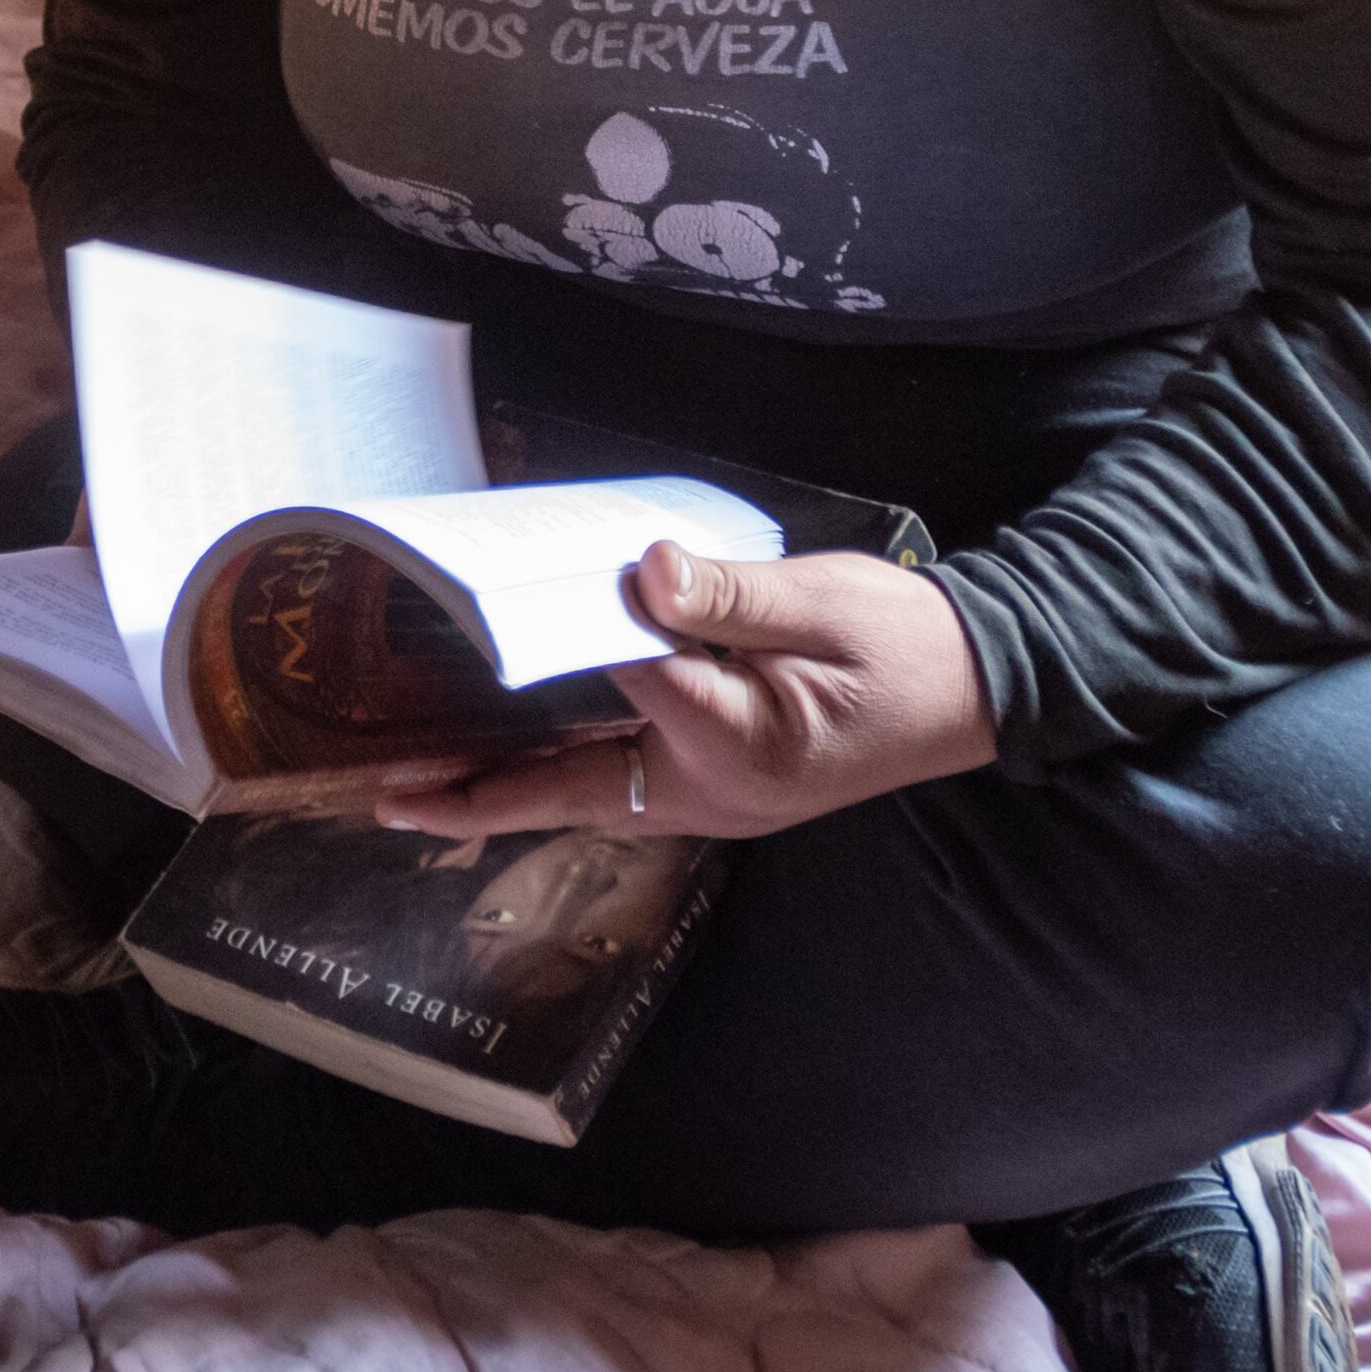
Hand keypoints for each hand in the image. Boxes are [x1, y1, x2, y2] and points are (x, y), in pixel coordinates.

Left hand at [370, 545, 999, 842]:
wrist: (980, 688)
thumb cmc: (906, 644)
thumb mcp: (821, 602)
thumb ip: (727, 594)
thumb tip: (641, 570)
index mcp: (740, 741)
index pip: (622, 683)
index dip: (560, 638)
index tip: (488, 612)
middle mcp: (716, 791)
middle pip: (576, 792)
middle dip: (481, 794)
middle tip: (390, 793)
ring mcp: (719, 801)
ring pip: (593, 801)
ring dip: (511, 795)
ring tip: (424, 790)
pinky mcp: (723, 788)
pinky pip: (625, 791)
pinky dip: (563, 782)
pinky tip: (516, 767)